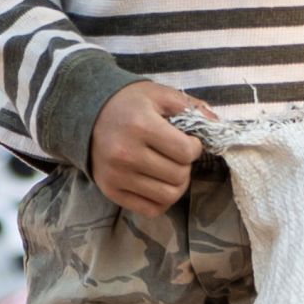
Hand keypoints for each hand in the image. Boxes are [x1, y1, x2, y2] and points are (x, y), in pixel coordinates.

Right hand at [91, 79, 210, 217]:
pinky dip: (161, 200)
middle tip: (176, 154)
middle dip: (185, 165)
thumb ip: (190, 107)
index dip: (195, 146)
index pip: (186, 152)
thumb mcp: (159, 94)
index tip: (187, 140)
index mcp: (140, 125)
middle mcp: (126, 154)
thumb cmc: (128, 103)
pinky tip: (157, 182)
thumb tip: (217, 124)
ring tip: (169, 169)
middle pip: (179, 176)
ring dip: (176, 184)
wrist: (86, 114)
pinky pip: (150, 209)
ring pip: (167, 196)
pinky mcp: (111, 191)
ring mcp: (116, 176)